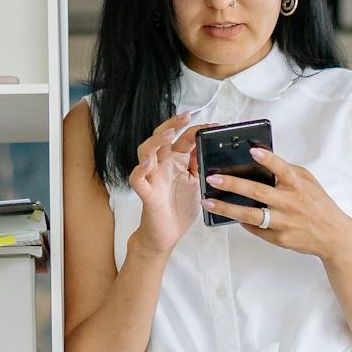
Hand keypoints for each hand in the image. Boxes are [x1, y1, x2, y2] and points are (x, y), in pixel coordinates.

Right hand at [127, 112, 203, 256]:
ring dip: (155, 142)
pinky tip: (147, 165)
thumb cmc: (179, 208)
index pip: (184, 138)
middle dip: (172, 125)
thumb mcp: (197, 182)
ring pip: (146, 153)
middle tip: (186, 117)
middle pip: (162, 138)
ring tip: (168, 135)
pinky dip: (139, 171)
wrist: (166, 235)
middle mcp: (162, 165)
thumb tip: (211, 145)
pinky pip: (137, 179)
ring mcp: (152, 178)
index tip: (213, 126)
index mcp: (176, 161)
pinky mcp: (146, 194)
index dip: (196, 130)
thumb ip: (200, 163)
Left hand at [203, 145, 351, 263]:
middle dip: (232, 184)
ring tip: (208, 203)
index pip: (282, 169)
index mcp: (297, 185)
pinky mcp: (278, 238)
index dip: (268, 159)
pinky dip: (241, 222)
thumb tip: (262, 161)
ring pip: (250, 215)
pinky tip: (228, 215)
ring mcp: (283, 222)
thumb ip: (286, 173)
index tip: (252, 150)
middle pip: (257, 192)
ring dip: (226, 208)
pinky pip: (255, 229)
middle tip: (212, 179)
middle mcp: (289, 203)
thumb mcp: (307, 182)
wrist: (332, 235)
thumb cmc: (317, 204)